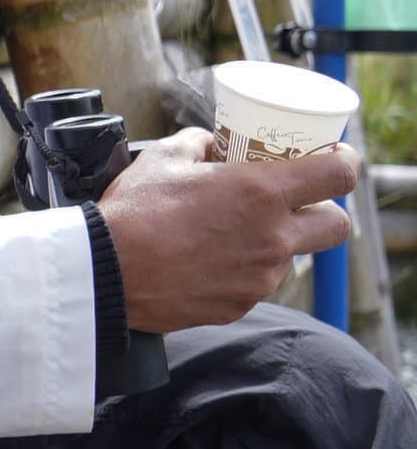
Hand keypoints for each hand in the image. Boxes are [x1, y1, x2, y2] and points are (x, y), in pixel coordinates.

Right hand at [98, 128, 356, 333]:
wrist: (103, 272)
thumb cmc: (132, 212)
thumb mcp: (163, 158)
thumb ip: (198, 144)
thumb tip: (210, 143)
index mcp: (261, 192)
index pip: (339, 175)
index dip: (344, 162)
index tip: (332, 159)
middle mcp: (272, 237)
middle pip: (337, 225)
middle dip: (323, 211)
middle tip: (294, 203)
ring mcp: (259, 276)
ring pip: (291, 257)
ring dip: (274, 243)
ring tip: (231, 235)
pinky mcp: (238, 304)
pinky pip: (255, 284)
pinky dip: (241, 271)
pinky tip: (206, 262)